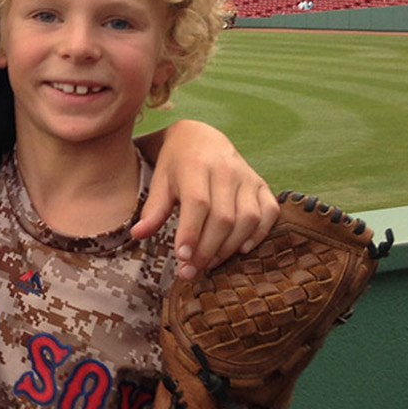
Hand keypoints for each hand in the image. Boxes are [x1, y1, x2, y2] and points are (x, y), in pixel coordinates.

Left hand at [130, 120, 277, 278]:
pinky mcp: (262, 185)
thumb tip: (137, 235)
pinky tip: (241, 250)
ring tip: (210, 264)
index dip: (191, 233)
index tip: (182, 258)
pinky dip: (259, 234)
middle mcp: (226, 170)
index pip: (198, 204)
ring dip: (230, 247)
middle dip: (207, 249)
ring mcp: (248, 177)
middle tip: (191, 271)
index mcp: (196, 165)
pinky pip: (269, 213)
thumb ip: (153, 210)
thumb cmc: (177, 164)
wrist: (202, 137)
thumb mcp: (160, 181)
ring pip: (248, 219)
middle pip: (223, 217)